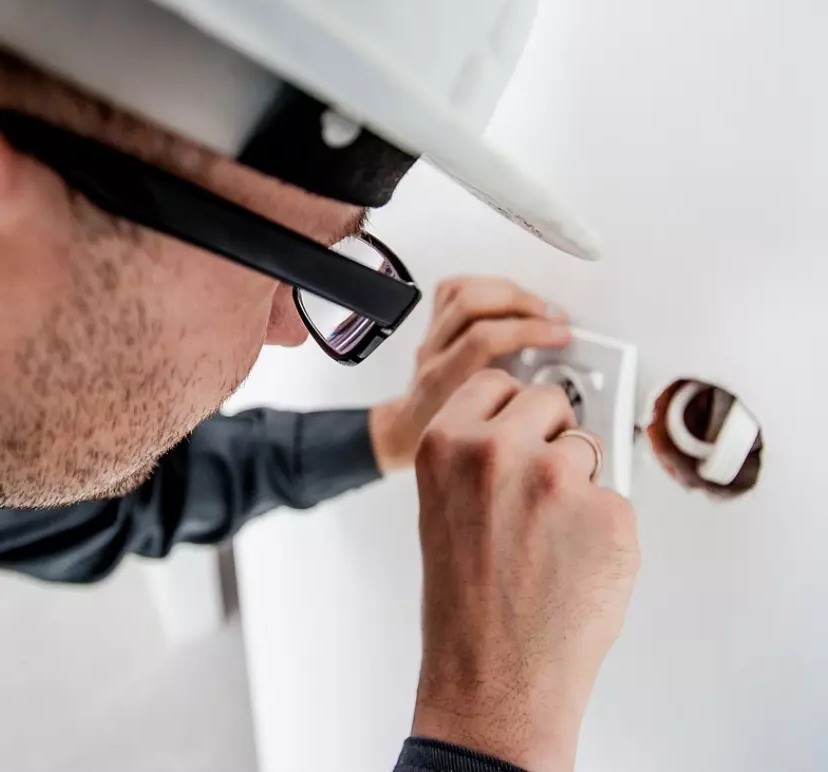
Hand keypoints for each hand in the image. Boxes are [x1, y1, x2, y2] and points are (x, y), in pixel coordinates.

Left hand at [369, 276, 569, 471]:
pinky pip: (452, 288)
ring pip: (462, 291)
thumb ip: (515, 408)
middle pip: (471, 304)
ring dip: (507, 291)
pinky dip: (486, 285)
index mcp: (444, 379)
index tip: (559, 335)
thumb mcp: (484, 430)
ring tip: (535, 306)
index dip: (528, 330)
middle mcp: (434, 352)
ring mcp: (431, 335)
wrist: (409, 428)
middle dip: (521, 303)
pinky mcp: (432, 323)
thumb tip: (561, 390)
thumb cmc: (443, 433)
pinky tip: (506, 296)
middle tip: (552, 318)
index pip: (483, 338)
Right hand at [410, 370, 639, 771]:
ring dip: (580, 481)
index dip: (512, 409)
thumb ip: (475, 456)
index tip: (518, 425)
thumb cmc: (464, 604)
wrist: (494, 679)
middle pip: (549, 401)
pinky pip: (618, 498)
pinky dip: (605, 528)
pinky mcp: (610, 513)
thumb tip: (529, 431)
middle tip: (538, 488)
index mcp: (447, 443)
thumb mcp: (442, 507)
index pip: (496, 382)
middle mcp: (498, 450)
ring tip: (552, 537)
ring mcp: (557, 479)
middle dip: (550, 435)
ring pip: (590, 448)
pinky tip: (576, 563)